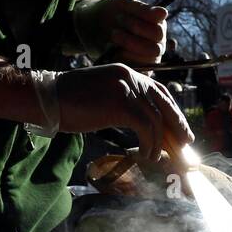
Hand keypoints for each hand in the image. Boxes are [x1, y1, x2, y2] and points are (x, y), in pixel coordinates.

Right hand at [55, 64, 192, 161]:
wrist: (47, 98)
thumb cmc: (69, 102)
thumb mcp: (102, 97)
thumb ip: (124, 104)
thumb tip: (144, 125)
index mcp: (127, 73)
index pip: (159, 92)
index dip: (172, 112)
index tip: (181, 129)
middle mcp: (130, 77)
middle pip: (164, 104)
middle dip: (178, 126)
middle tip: (185, 145)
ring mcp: (126, 89)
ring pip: (156, 120)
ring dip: (159, 143)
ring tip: (153, 157)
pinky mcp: (121, 104)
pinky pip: (146, 128)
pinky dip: (150, 145)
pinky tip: (145, 155)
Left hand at [82, 0, 167, 64]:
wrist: (94, 27)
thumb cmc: (113, 14)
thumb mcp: (125, 7)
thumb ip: (143, 10)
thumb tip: (164, 13)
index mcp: (159, 26)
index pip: (158, 32)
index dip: (138, 25)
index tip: (120, 16)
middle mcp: (159, 44)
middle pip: (154, 49)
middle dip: (130, 40)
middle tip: (114, 32)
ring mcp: (151, 59)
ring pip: (148, 61)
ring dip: (127, 50)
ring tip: (113, 40)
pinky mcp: (141, 70)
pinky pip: (139, 71)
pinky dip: (124, 62)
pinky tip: (113, 52)